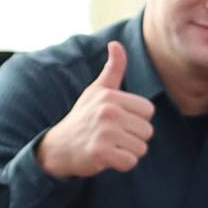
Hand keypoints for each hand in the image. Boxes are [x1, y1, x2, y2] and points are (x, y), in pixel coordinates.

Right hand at [36, 43, 154, 180]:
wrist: (59, 147)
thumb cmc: (83, 117)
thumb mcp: (96, 90)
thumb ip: (113, 69)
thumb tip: (116, 43)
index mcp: (110, 96)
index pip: (148, 111)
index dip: (136, 119)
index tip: (118, 121)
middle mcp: (108, 112)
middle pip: (147, 131)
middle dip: (134, 138)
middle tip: (113, 136)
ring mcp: (104, 133)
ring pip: (141, 148)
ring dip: (128, 152)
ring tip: (110, 146)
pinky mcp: (101, 153)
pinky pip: (130, 162)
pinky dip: (121, 164)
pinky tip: (107, 158)